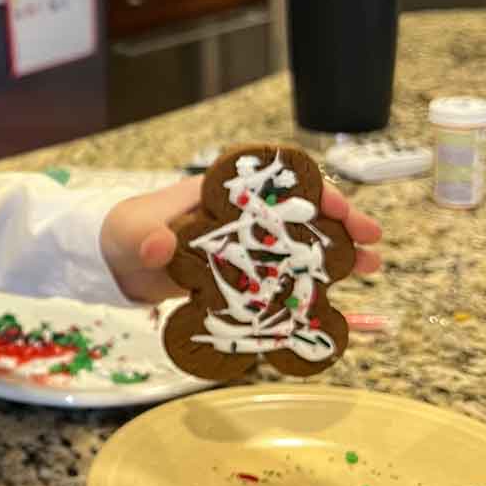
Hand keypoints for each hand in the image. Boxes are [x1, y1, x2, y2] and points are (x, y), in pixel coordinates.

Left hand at [99, 176, 383, 304]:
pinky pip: (280, 279)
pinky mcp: (239, 276)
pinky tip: (335, 303)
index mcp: (220, 193)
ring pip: (297, 245)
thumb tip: (160, 245)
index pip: (275, 182)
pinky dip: (307, 288)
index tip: (338, 207)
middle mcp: (239, 217)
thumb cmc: (125, 231)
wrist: (112, 261)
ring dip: (333, 254)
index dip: (311, 191)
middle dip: (338, 223)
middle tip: (373, 242)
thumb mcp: (132, 232)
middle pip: (298, 213)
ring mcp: (242, 247)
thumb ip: (146, 238)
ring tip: (372, 267)